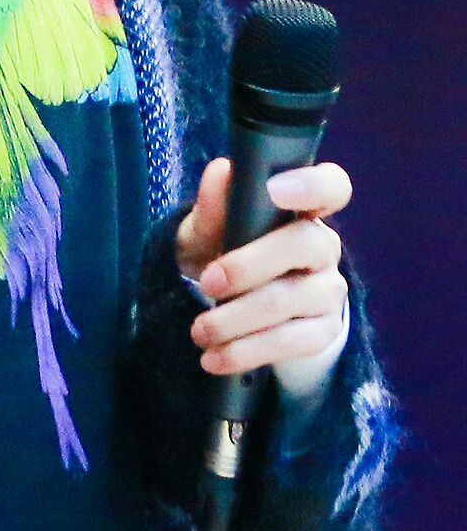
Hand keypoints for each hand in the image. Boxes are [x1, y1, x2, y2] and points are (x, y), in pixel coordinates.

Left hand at [175, 158, 351, 377]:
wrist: (235, 309)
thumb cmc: (225, 252)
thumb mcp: (210, 229)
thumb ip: (214, 205)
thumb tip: (221, 172)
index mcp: (301, 208)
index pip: (330, 185)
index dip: (310, 184)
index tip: (275, 191)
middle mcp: (322, 245)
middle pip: (303, 244)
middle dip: (250, 264)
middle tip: (208, 283)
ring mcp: (327, 290)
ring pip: (290, 300)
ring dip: (238, 318)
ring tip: (200, 331)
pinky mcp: (323, 331)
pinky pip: (291, 342)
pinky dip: (247, 351)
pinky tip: (216, 358)